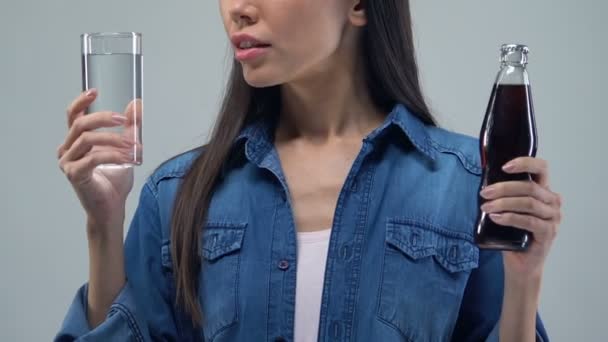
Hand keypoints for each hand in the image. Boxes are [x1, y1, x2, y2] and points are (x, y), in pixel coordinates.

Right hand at [57, 89, 139, 228]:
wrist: (111, 208)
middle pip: (80, 124)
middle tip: (124, 119)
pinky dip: (113, 155)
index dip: (81, 102)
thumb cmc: (114, 181)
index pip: (73, 116)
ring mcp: (68, 163)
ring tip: (133, 146)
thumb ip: (129, 129)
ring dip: (114, 139)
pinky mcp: (75, 175)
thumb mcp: (125, 149)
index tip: (94, 91)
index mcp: (76, 142)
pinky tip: (128, 158)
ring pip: (88, 139)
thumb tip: (136, 105)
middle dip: (103, 118)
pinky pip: (93, 158)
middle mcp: (67, 150)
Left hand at [479, 157, 562, 281]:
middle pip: (529, 187)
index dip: (525, 163)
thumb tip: (484, 182)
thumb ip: (504, 195)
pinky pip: (528, 221)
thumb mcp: (507, 209)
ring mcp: (553, 218)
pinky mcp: (549, 233)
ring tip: (486, 207)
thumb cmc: (512, 234)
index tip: (504, 167)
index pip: (541, 169)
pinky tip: (495, 218)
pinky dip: (509, 217)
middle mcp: (552, 202)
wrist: (520, 264)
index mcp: (544, 191)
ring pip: (528, 203)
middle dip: (503, 188)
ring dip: (503, 203)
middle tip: (484, 193)